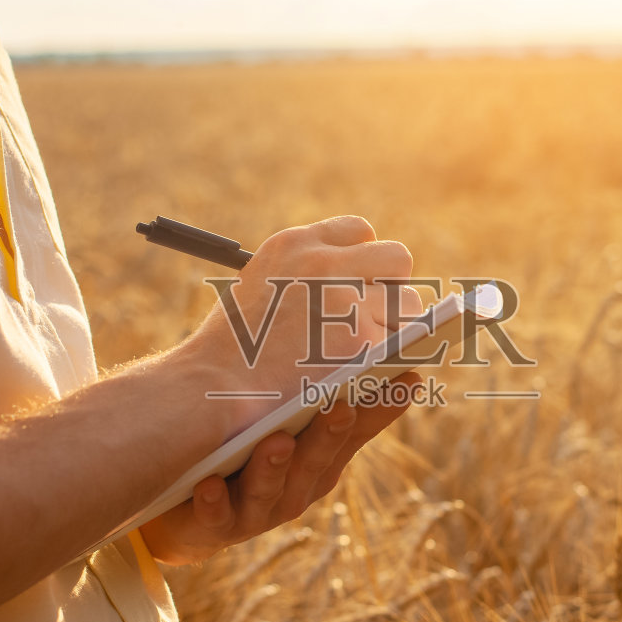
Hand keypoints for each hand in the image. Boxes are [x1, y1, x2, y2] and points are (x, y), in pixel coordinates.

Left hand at [138, 373, 418, 564]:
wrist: (187, 505)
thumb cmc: (244, 448)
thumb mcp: (285, 417)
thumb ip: (318, 384)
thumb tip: (356, 319)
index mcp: (321, 456)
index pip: (357, 429)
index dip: (382, 408)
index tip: (407, 377)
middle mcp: (298, 486)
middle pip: (319, 462)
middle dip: (331, 435)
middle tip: (342, 404)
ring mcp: (260, 509)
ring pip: (272, 492)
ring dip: (275, 469)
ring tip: (275, 441)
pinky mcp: (218, 525)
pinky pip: (218, 516)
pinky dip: (217, 502)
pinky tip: (209, 485)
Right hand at [183, 216, 423, 433]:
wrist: (212, 390)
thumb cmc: (232, 350)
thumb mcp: (261, 285)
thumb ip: (304, 273)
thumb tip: (350, 276)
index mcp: (296, 245)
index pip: (358, 231)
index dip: (364, 261)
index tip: (360, 283)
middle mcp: (324, 264)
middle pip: (395, 258)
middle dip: (391, 287)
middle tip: (376, 316)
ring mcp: (345, 302)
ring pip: (409, 303)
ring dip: (397, 325)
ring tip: (374, 347)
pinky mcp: (361, 343)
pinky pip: (405, 344)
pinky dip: (394, 359)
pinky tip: (374, 372)